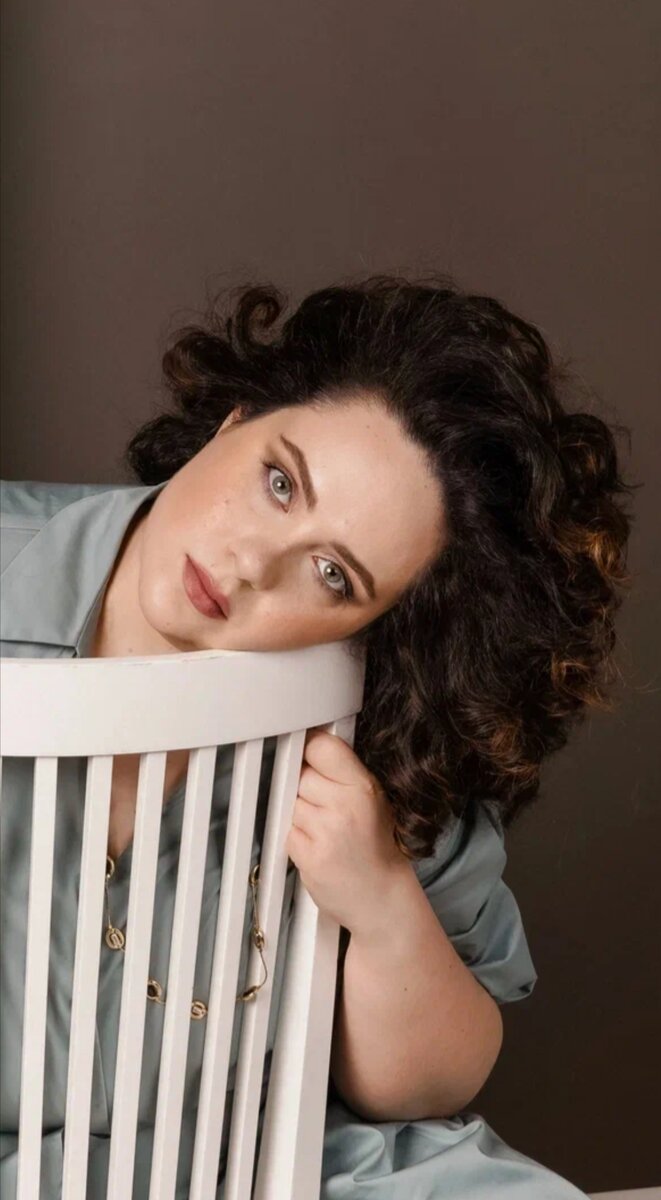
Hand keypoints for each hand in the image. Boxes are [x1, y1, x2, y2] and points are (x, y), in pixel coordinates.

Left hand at [285, 728, 412, 937]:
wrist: (380, 899)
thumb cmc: (375, 847)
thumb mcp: (373, 799)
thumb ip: (343, 773)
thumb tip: (309, 741)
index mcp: (364, 787)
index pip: (321, 747)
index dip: (311, 750)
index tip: (309, 755)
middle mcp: (345, 806)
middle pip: (300, 775)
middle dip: (306, 788)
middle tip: (325, 805)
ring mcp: (325, 832)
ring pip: (290, 802)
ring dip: (300, 814)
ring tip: (324, 829)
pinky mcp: (308, 855)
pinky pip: (286, 831)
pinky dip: (296, 837)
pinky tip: (317, 846)